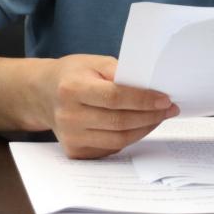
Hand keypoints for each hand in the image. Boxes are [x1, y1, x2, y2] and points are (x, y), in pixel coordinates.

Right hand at [37, 54, 178, 158]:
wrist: (44, 94)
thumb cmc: (73, 74)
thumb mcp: (94, 62)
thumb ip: (120, 72)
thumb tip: (149, 86)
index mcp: (72, 89)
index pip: (115, 98)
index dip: (143, 100)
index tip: (165, 99)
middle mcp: (69, 116)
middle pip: (119, 122)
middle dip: (150, 116)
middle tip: (169, 109)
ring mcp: (71, 137)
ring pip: (118, 139)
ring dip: (144, 129)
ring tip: (159, 117)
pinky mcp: (75, 151)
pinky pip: (110, 148)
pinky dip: (130, 138)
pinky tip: (140, 126)